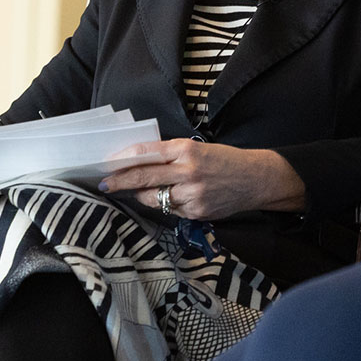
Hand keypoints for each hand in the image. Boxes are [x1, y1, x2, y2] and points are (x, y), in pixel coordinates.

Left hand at [101, 140, 304, 219]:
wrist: (256, 179)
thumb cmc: (225, 160)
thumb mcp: (199, 148)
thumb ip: (171, 154)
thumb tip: (138, 162)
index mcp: (187, 150)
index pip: (146, 153)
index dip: (124, 159)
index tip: (108, 164)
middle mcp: (188, 171)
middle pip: (144, 176)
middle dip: (120, 181)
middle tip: (104, 184)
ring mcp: (192, 194)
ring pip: (153, 197)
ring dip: (142, 195)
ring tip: (139, 191)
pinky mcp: (196, 212)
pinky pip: (169, 210)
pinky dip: (166, 204)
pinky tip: (173, 198)